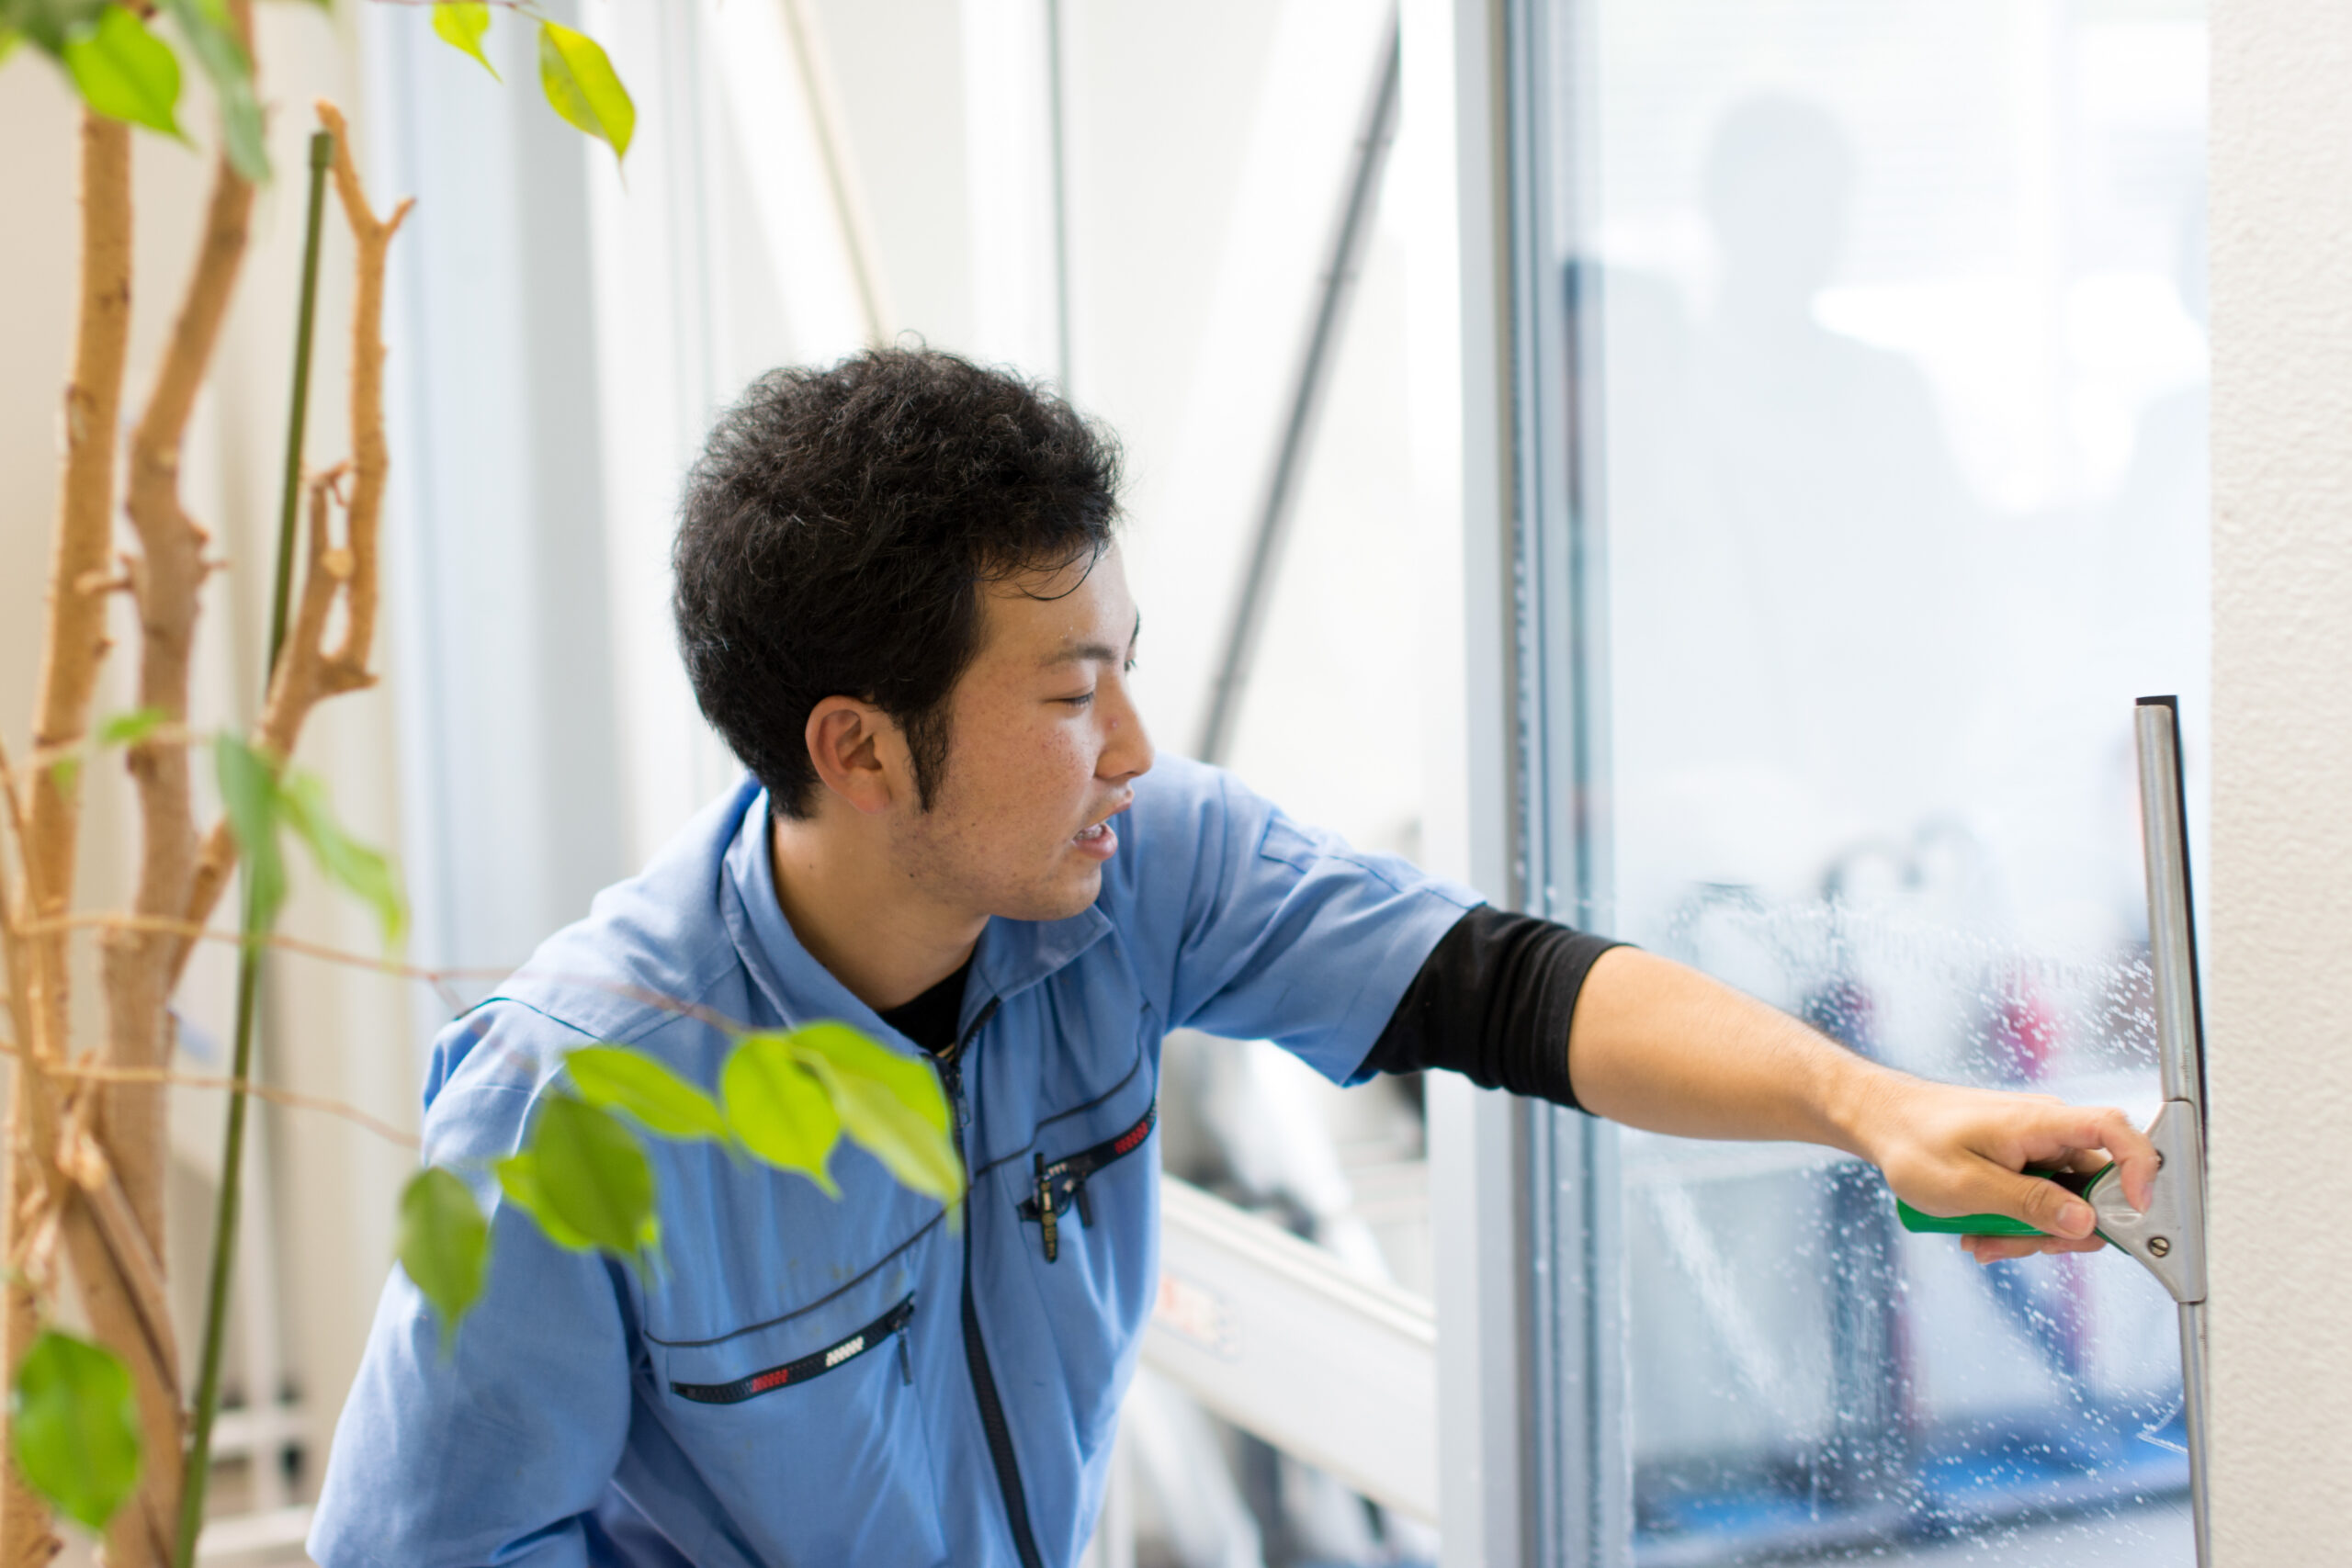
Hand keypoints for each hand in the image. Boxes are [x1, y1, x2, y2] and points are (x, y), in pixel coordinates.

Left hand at [1852, 1075, 2157, 1264]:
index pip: (2115, 1129)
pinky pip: (2041, 1198)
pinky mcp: (2023, 1159)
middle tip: (2017, 1246)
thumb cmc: (1912, 1142)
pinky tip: (1980, 1232)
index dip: (2140, 1169)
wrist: (1879, 1121)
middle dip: (2062, 1228)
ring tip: (1983, 1240)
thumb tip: (2087, 1224)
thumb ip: (2030, 1204)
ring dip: (2030, 1231)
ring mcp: (2036, 1145)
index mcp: (2040, 1122)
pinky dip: (2016, 1221)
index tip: (2137, 1212)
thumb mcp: (1968, 1185)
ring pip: (2066, 1202)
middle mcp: (2048, 1129)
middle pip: (2094, 1187)